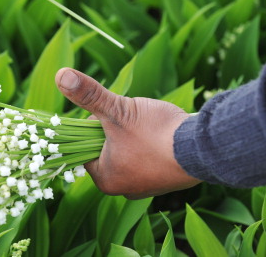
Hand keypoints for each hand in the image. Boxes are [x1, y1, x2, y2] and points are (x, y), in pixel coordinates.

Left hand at [55, 68, 200, 198]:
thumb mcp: (117, 110)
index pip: (85, 146)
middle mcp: (125, 189)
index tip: (112, 115)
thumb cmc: (156, 132)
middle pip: (107, 148)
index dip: (96, 125)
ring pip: (129, 149)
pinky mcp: (167, 179)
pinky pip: (150, 155)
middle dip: (117, 128)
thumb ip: (89, 94)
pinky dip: (153, 142)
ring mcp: (148, 186)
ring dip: (135, 133)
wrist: (206, 147)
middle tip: (133, 119)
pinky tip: (163, 133)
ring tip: (150, 126)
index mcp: (105, 180)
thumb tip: (60, 76)